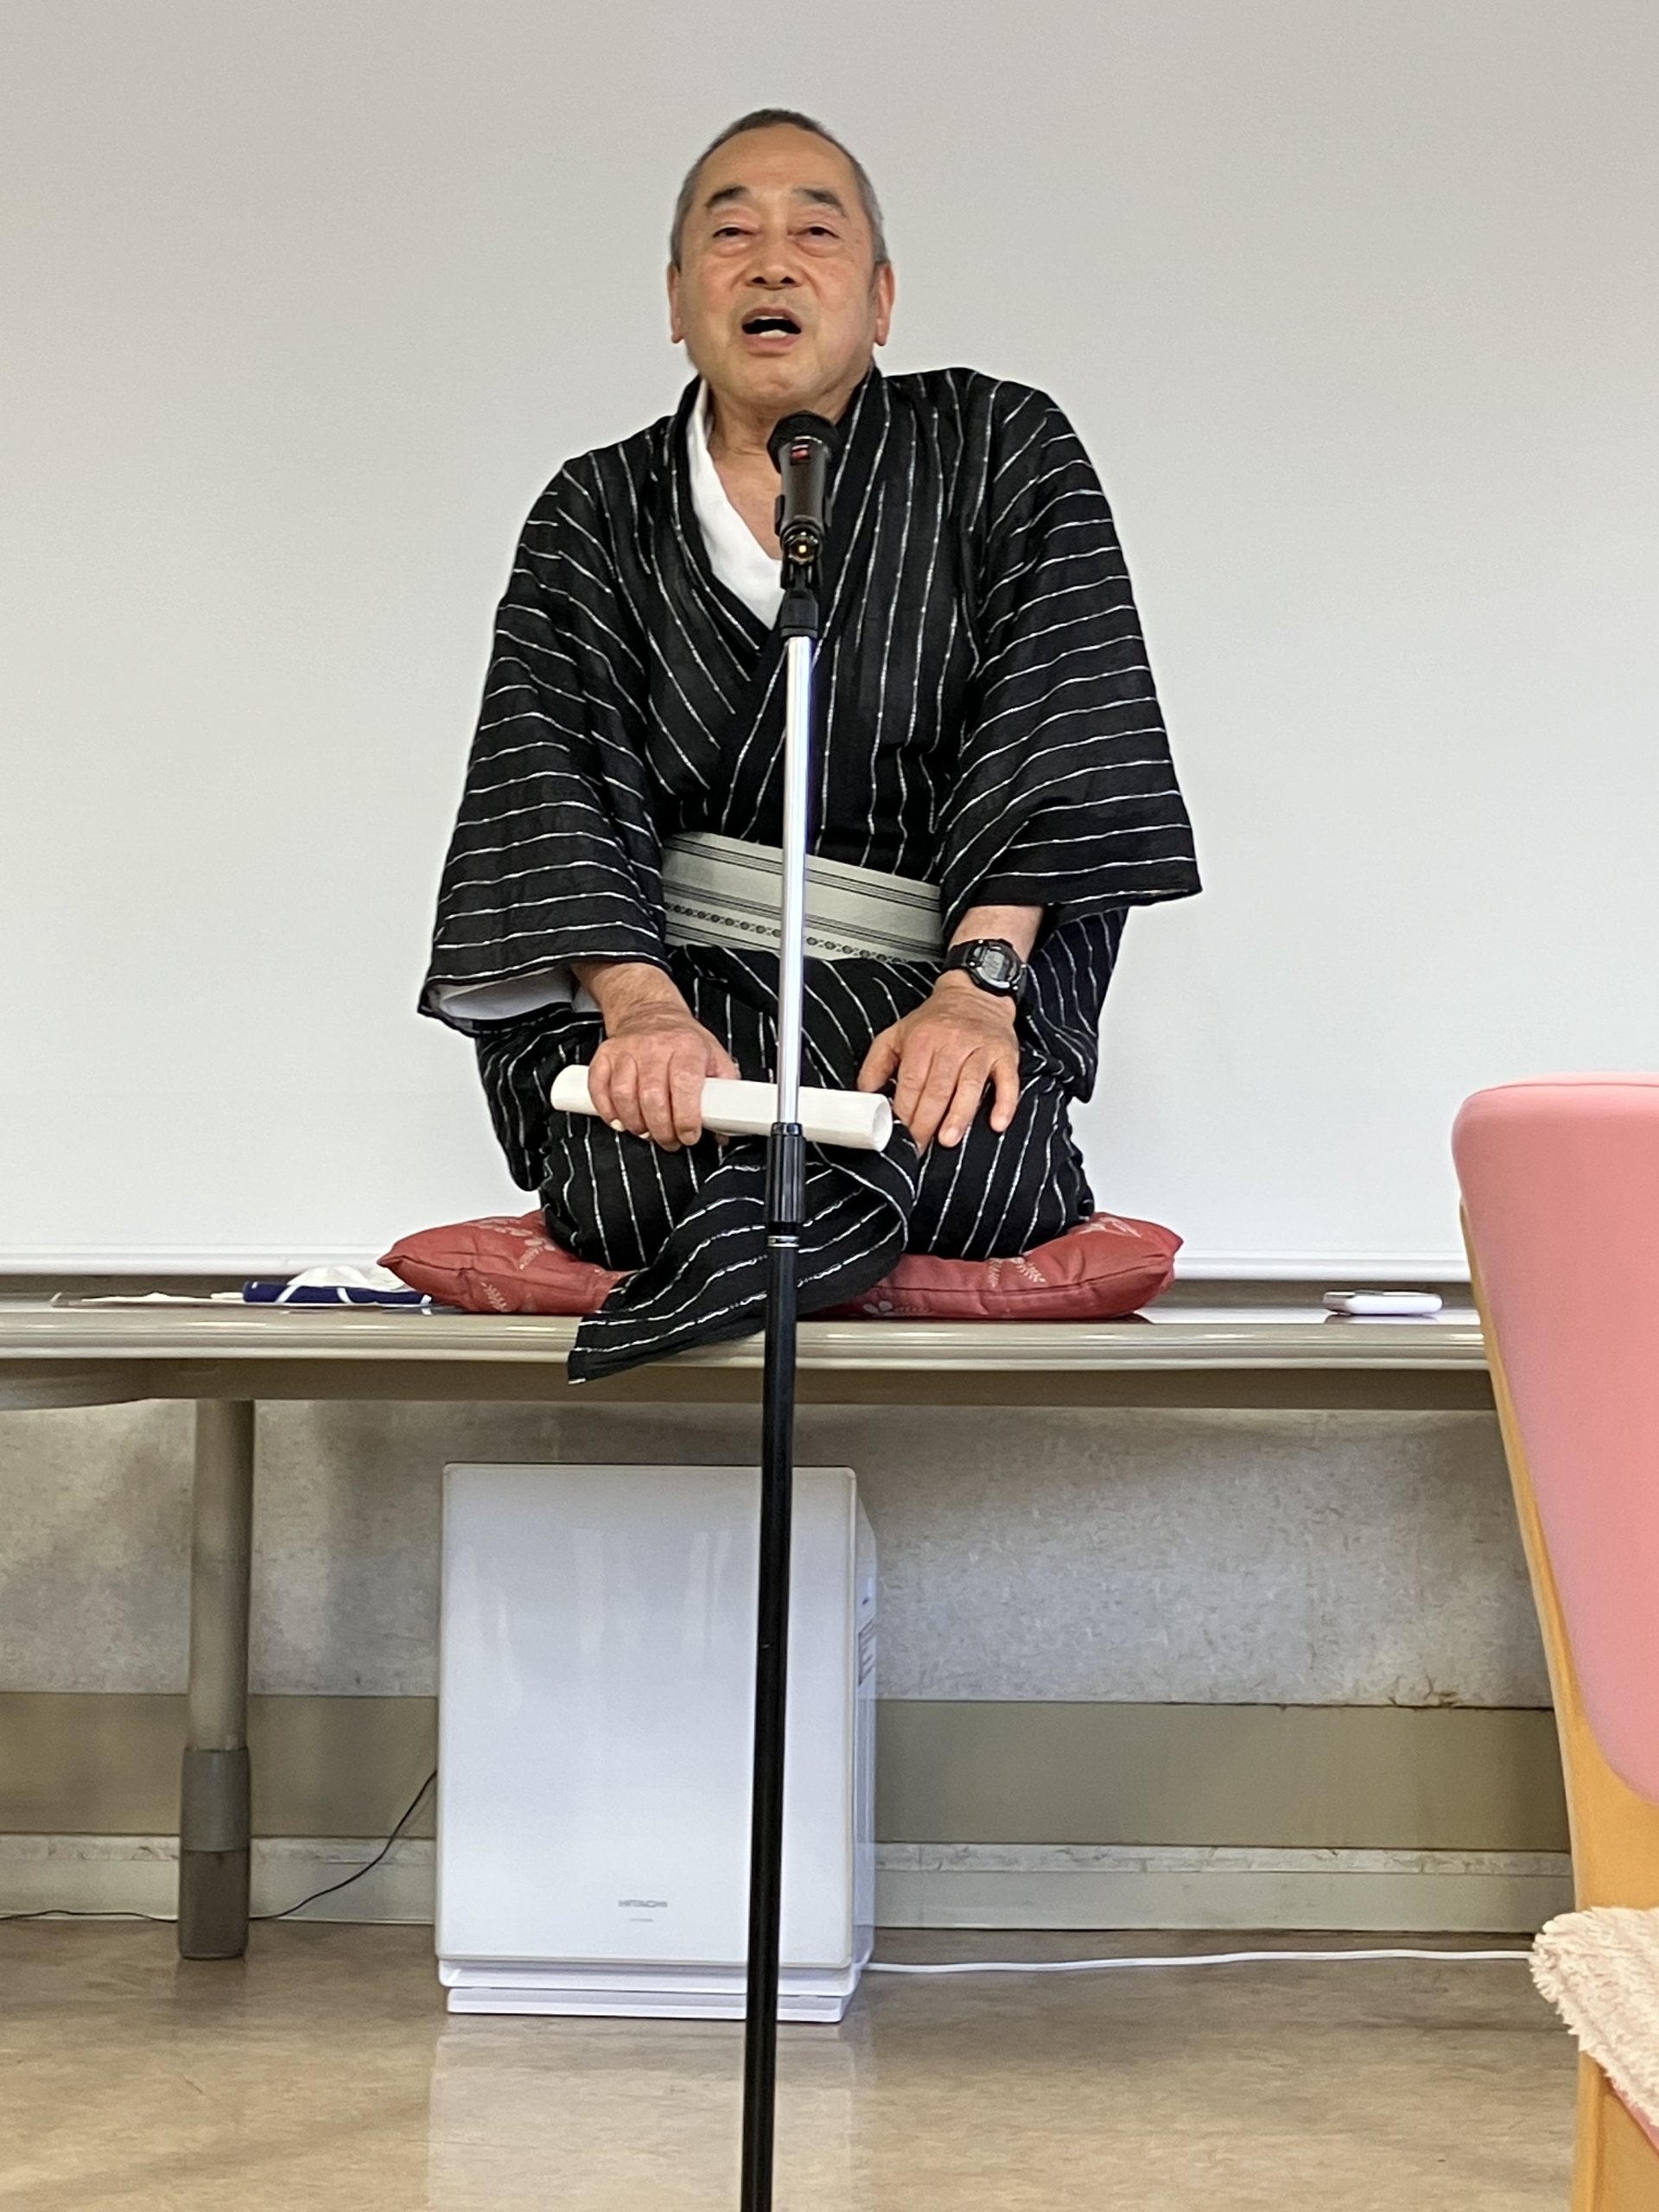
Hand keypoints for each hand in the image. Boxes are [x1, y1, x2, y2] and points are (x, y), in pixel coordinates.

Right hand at [577, 964, 738, 1149]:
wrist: (650, 1012)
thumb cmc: (682, 1039)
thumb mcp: (714, 1056)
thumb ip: (723, 1090)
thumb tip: (725, 1126)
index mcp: (686, 1047)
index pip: (684, 1085)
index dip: (686, 1118)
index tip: (689, 1134)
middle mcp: (655, 1047)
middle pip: (652, 1098)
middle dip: (662, 1130)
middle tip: (670, 1139)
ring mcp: (626, 1051)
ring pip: (624, 1096)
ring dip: (636, 1124)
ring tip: (647, 1131)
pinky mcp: (605, 1056)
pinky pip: (599, 1088)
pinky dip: (607, 1111)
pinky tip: (621, 1120)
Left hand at [856, 972, 1019, 1150]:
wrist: (976, 994)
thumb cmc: (936, 1021)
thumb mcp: (897, 1034)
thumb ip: (877, 1064)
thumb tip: (865, 1095)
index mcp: (923, 1040)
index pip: (911, 1083)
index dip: (904, 1112)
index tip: (899, 1135)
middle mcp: (952, 1043)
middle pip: (937, 1089)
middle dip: (926, 1123)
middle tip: (919, 1147)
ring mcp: (980, 1049)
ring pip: (969, 1086)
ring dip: (958, 1116)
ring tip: (948, 1139)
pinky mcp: (1005, 1055)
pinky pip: (1008, 1081)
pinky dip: (1004, 1103)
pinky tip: (996, 1123)